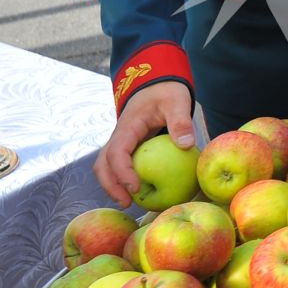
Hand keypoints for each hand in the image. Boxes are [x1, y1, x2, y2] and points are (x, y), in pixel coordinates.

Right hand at [94, 83, 194, 203]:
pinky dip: (120, 181)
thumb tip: (185, 145)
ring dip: (112, 186)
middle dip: (110, 185)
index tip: (136, 187)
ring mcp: (120, 143)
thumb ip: (181, 120)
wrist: (156, 85)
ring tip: (129, 202)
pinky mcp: (126, 148)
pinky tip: (138, 193)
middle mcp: (118, 136)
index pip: (117, 152)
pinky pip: (116, 167)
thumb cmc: (166, 93)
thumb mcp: (177, 101)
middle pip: (102, 164)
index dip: (122, 172)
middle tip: (128, 203)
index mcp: (128, 126)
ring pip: (105, 167)